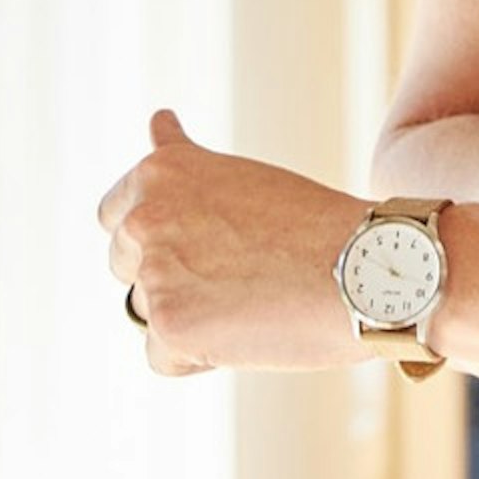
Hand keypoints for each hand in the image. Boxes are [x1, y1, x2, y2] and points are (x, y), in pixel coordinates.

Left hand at [97, 111, 375, 377]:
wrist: (363, 269)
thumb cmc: (312, 222)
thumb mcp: (237, 174)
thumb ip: (184, 163)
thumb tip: (158, 121)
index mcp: (158, 171)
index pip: (115, 214)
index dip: (157, 236)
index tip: (197, 243)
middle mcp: (144, 215)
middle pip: (124, 264)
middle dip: (167, 276)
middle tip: (235, 274)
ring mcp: (153, 271)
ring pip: (147, 310)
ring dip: (188, 315)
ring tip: (250, 300)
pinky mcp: (169, 326)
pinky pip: (162, 357)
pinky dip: (198, 357)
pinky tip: (246, 333)